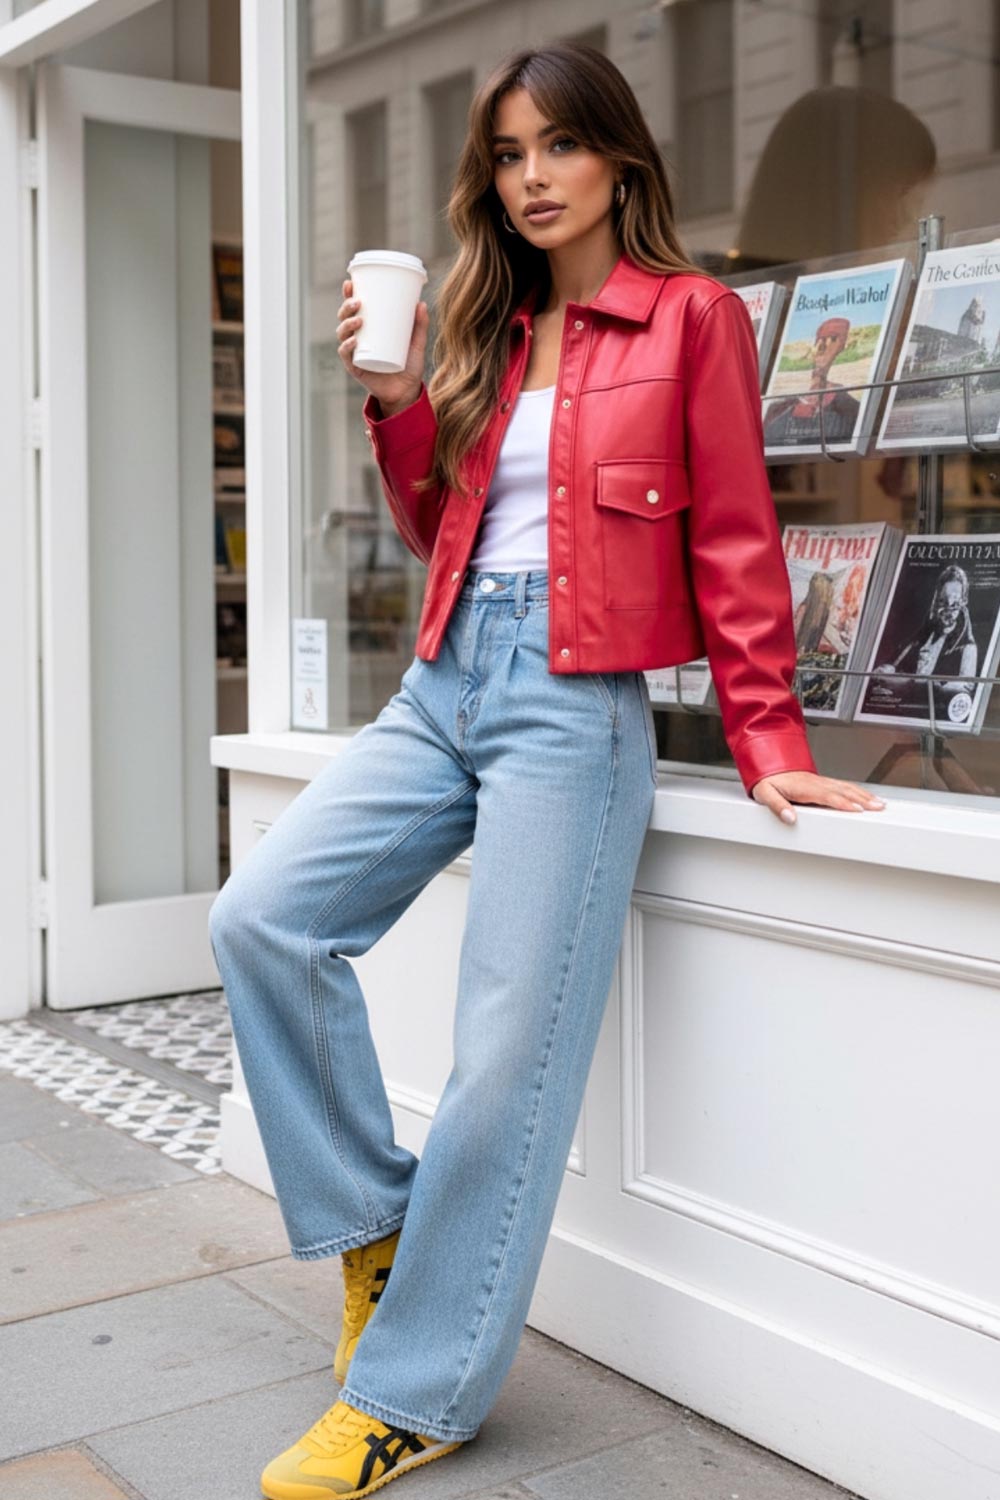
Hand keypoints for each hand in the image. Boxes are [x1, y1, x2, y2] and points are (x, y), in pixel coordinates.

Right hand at [337, 276, 429, 412]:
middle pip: (344, 318)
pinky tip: (353, 341)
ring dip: (347, 324)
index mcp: (368, 329)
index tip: (350, 283)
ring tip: (359, 320)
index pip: (354, 309)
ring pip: (343, 334)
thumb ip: (419, 325)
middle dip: (346, 307)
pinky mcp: (356, 368)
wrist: (407, 392)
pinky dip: (348, 347)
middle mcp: (358, 339)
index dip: (348, 295)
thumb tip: (421, 303)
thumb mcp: (416, 344)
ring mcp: (355, 353)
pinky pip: (346, 356)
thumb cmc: (408, 366)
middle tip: (358, 302)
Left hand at [751, 770, 886, 825]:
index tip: (857, 809)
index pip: (827, 796)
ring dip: (864, 795)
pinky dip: (857, 790)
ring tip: (879, 803)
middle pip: (843, 791)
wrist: (766, 765)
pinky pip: (843, 785)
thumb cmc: (766, 781)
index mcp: (803, 787)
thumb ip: (777, 806)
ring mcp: (820, 781)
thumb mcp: (764, 793)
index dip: (843, 802)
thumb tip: (789, 817)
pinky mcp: (821, 782)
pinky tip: (865, 796)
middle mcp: (814, 783)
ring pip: (846, 787)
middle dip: (862, 799)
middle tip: (878, 807)